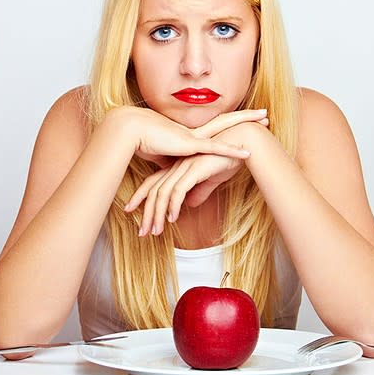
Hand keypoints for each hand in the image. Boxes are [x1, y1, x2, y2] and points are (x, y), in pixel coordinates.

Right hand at [124, 107, 267, 166]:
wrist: (130, 131)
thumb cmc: (142, 142)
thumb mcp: (161, 155)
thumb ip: (172, 163)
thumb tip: (176, 172)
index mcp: (190, 134)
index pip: (216, 126)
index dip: (231, 122)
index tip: (246, 119)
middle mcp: (195, 132)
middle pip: (227, 120)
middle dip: (247, 116)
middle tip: (265, 113)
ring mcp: (195, 136)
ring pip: (227, 127)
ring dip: (247, 123)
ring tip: (266, 119)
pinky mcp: (190, 145)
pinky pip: (216, 149)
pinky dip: (232, 151)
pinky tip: (248, 153)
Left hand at [124, 120, 267, 235]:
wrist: (243, 142)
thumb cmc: (229, 157)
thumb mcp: (212, 179)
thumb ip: (200, 191)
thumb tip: (192, 204)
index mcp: (179, 167)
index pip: (153, 183)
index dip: (141, 197)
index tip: (131, 211)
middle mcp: (178, 167)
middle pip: (153, 191)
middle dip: (146, 213)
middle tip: (142, 232)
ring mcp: (185, 167)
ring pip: (162, 193)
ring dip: (157, 215)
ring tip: (155, 232)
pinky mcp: (194, 169)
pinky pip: (178, 191)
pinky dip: (173, 206)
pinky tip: (172, 219)